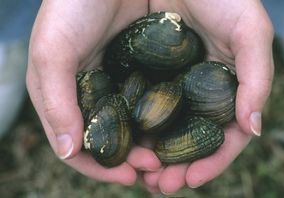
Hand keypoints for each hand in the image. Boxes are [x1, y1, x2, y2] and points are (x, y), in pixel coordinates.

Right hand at [26, 0, 161, 185]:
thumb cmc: (71, 7)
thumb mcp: (52, 51)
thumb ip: (55, 101)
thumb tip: (68, 150)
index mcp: (67, 98)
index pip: (81, 146)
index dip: (102, 166)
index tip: (129, 177)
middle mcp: (93, 96)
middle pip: (112, 141)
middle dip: (132, 160)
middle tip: (157, 169)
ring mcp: (117, 84)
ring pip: (134, 126)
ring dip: (150, 145)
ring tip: (169, 157)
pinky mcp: (140, 71)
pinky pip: (151, 103)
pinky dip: (162, 120)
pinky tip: (176, 128)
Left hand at [139, 0, 273, 193]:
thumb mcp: (249, 30)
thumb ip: (257, 77)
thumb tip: (252, 127)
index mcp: (225, 90)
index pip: (223, 136)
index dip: (211, 162)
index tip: (191, 180)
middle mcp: (198, 92)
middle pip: (189, 140)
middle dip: (176, 167)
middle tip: (160, 186)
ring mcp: (172, 85)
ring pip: (163, 130)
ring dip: (152, 156)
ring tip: (140, 175)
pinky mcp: (146, 74)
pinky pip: (140, 107)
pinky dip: (134, 129)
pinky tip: (125, 143)